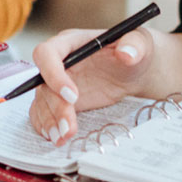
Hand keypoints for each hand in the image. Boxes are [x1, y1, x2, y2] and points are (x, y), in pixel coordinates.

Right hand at [26, 27, 154, 145]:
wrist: (135, 71)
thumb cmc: (134, 50)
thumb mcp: (139, 43)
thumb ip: (134, 44)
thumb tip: (126, 53)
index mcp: (70, 42)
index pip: (47, 53)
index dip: (53, 74)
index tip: (73, 96)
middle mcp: (58, 62)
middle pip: (42, 84)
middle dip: (55, 108)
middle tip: (69, 128)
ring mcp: (57, 83)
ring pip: (41, 102)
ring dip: (49, 122)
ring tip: (63, 139)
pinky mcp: (60, 101)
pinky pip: (43, 113)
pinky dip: (47, 126)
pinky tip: (57, 138)